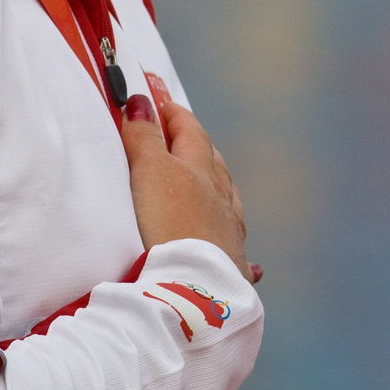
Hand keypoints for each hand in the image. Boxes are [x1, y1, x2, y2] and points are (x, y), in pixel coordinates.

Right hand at [120, 92, 256, 283]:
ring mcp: (229, 235)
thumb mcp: (150, 172)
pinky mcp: (229, 269)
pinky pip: (236, 249)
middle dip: (198, 146)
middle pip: (214, 164)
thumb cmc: (171, 224)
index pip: (190, 133)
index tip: (160, 100)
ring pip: (228, 202)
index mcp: (201, 173)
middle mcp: (221, 201)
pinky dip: (232, 242)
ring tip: (212, 183)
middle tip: (185, 134)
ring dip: (218, 188)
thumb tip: (140, 102)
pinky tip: (248, 257)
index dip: (174, 115)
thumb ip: (145, 137)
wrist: (194, 289)